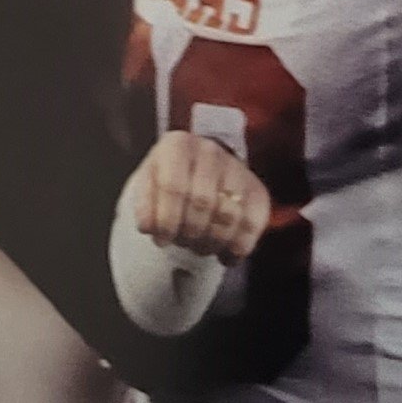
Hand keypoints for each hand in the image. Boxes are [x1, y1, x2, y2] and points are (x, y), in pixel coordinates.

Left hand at [125, 130, 270, 262]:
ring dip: (212, 242)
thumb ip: (144, 204)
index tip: (161, 240)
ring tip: (200, 248)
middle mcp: (211, 151)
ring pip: (229, 215)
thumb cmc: (167, 181)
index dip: (166, 220)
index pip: (174, 187)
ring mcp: (238, 168)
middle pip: (203, 202)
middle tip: (182, 243)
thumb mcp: (147, 185)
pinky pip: (253, 224)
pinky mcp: (257, 190)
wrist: (197, 170)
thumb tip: (147, 227)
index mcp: (178, 145)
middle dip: (189, 233)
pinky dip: (239, 247)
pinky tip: (226, 257)